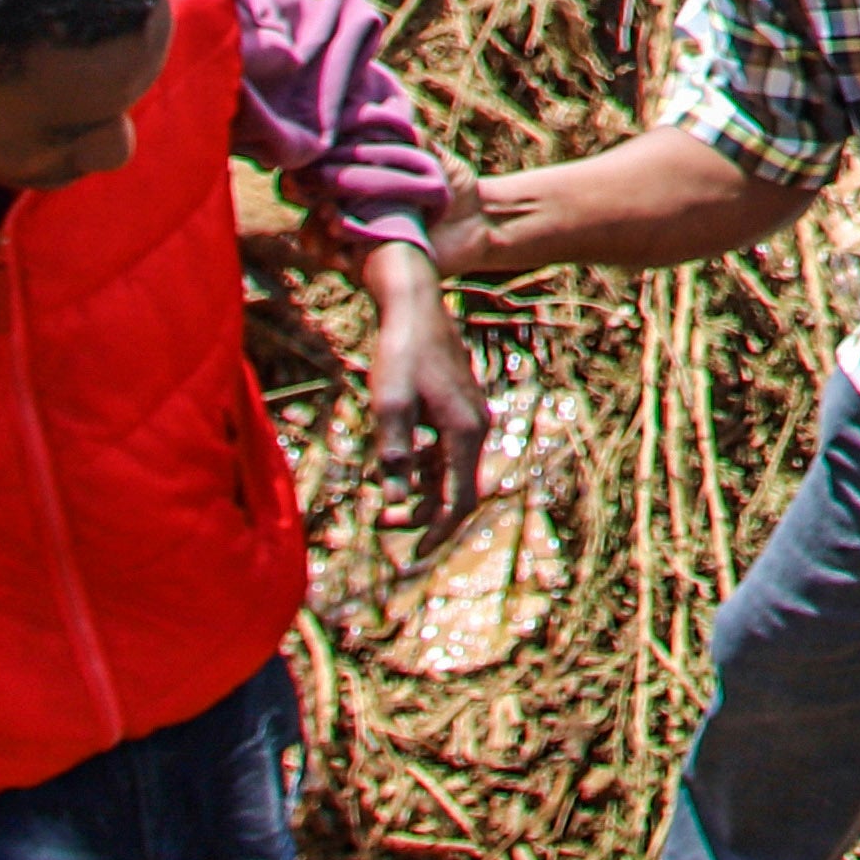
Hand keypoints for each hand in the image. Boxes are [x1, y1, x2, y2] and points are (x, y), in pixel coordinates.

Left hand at [362, 244, 491, 543]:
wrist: (413, 303)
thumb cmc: (400, 352)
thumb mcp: (390, 405)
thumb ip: (394, 455)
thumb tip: (393, 503)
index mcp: (464, 431)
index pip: (460, 500)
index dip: (437, 532)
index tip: (413, 555)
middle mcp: (475, 426)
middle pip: (457, 489)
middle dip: (423, 515)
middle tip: (384, 526)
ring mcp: (468, 415)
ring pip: (449, 470)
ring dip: (421, 492)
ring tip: (384, 503)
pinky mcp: (456, 406)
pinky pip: (444, 449)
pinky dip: (423, 466)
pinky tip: (396, 464)